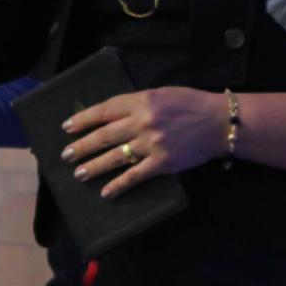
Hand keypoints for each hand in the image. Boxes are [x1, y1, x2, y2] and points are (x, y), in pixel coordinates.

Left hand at [59, 87, 228, 198]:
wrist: (220, 122)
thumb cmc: (191, 104)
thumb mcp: (162, 94)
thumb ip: (138, 104)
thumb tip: (110, 116)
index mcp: (142, 100)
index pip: (105, 110)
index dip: (83, 119)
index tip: (68, 127)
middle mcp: (144, 121)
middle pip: (104, 135)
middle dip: (82, 146)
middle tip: (66, 155)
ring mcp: (152, 144)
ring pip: (114, 157)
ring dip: (94, 166)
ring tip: (79, 173)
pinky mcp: (163, 163)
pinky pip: (134, 176)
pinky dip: (118, 185)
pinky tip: (107, 191)